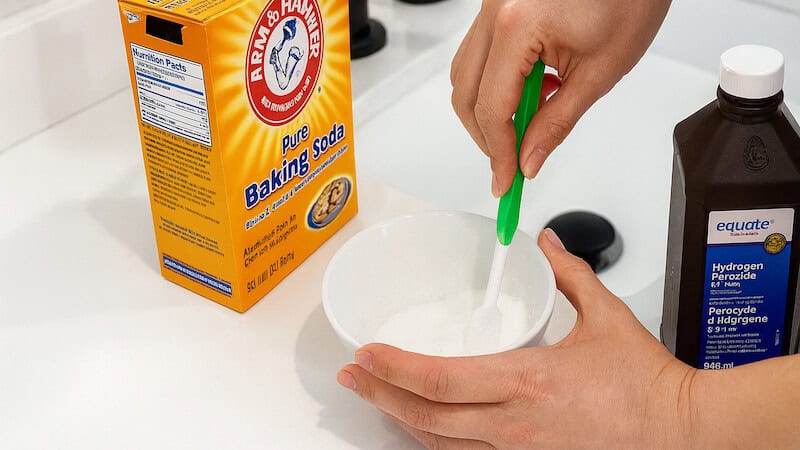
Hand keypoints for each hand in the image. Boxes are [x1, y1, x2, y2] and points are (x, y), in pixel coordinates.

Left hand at [337, 229, 696, 448]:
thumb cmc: (648, 384)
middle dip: (379, 397)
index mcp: (529, 381)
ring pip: (441, 446)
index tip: (366, 354)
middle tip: (351, 379)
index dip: (394, 369)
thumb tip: (545, 244)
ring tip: (376, 400)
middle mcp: (516, 425)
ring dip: (402, 421)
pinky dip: (437, 443)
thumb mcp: (606, 316)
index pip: (441, 378)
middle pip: (427, 416)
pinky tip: (423, 428)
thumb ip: (568, 275)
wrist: (683, 432)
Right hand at [450, 0, 671, 195]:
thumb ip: (557, 122)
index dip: (497, 152)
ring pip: (465, 74)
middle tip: (511, 162)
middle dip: (486, 136)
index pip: (491, 107)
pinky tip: (532, 88)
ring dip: (491, 108)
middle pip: (465, 93)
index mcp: (517, 26)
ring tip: (533, 117)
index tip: (506, 180)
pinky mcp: (498, 6)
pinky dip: (497, 82)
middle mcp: (494, 11)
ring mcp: (491, 6)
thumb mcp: (599, 72)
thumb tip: (529, 158)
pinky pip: (480, 54)